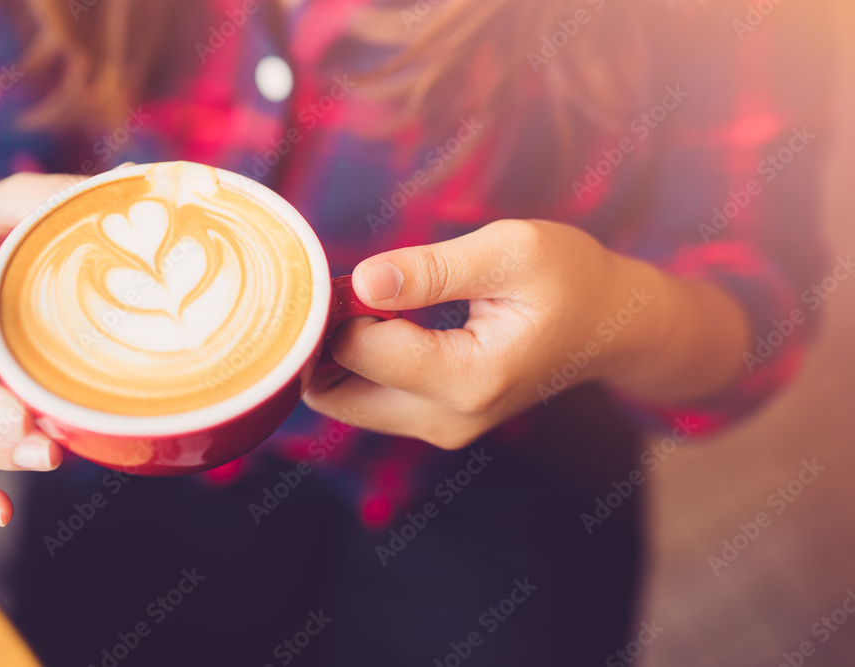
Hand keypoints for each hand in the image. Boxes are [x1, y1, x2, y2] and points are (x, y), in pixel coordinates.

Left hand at [304, 218, 746, 448]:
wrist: (609, 325)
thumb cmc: (568, 278)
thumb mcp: (510, 251)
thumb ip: (433, 269)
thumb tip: (361, 282)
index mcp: (470, 378)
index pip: (358, 350)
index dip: (341, 303)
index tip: (358, 269)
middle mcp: (449, 419)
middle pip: (334, 394)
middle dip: (324, 339)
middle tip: (349, 288)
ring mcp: (441, 428)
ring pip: (344, 400)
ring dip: (337, 351)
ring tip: (374, 300)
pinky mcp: (435, 422)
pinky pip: (367, 398)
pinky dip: (357, 362)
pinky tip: (384, 320)